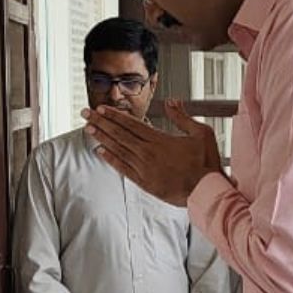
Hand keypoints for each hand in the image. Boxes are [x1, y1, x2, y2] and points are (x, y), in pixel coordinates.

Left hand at [82, 101, 223, 205]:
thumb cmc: (206, 163)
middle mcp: (148, 153)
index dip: (114, 115)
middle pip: (119, 134)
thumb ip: (183, 117)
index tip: (101, 108)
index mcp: (160, 140)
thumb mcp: (201, 133)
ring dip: (102, 138)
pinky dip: (111, 160)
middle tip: (85, 114)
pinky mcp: (145, 182)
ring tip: (88, 129)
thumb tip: (171, 101)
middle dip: (101, 122)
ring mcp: (144, 168)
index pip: (131, 124)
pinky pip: (123, 169)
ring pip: (118, 150)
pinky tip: (100, 152)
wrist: (205, 191)